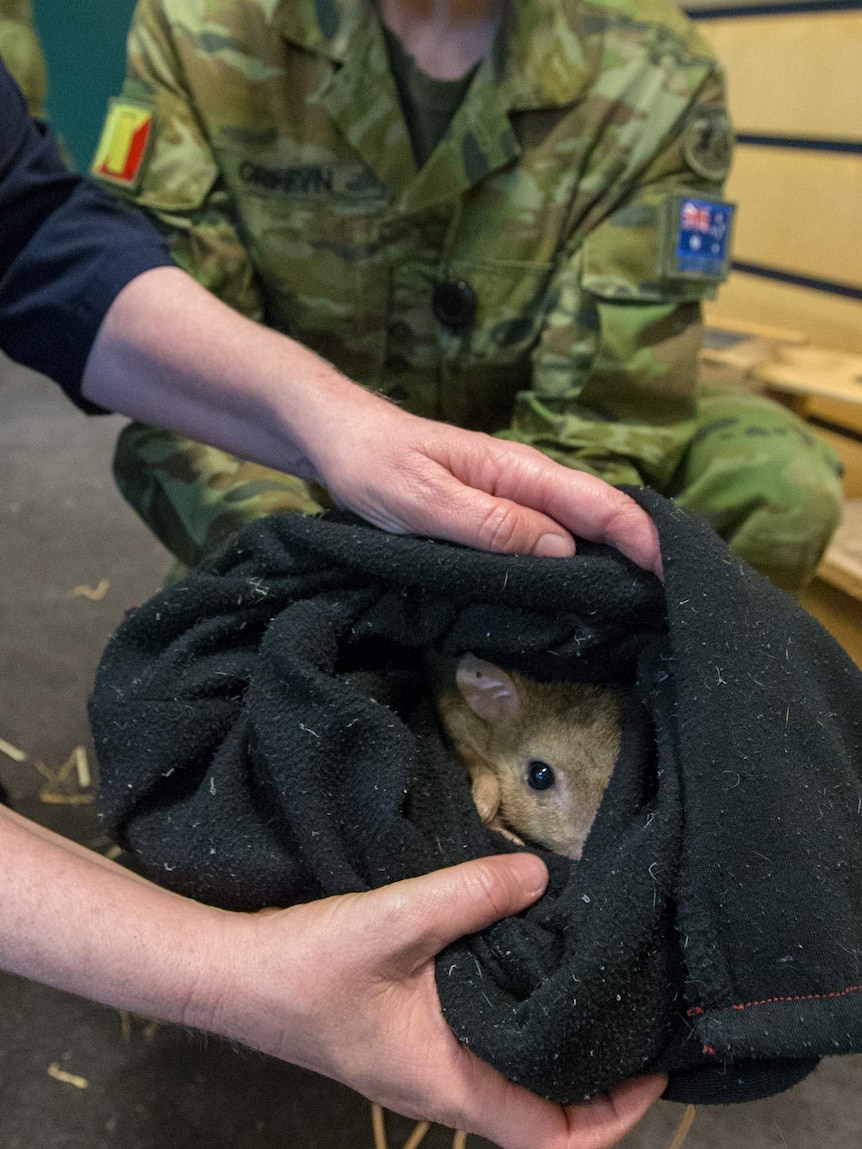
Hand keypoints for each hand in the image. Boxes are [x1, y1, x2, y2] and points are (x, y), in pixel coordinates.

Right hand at [201, 855, 666, 1148]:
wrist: (233, 974)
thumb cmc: (307, 966)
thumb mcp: (394, 922)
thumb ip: (471, 895)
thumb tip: (543, 876)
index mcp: (449, 1082)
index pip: (552, 1137)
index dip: (613, 1115)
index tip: (654, 1068)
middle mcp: (443, 1085)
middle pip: (540, 1107)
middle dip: (597, 1076)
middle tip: (636, 1013)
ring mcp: (422, 1063)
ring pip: (510, 1073)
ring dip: (555, 1042)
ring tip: (595, 984)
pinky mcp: (405, 1034)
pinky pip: (481, 1040)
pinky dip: (516, 1014)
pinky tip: (523, 959)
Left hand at [311, 402, 662, 577]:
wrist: (336, 438)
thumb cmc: (374, 464)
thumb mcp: (425, 500)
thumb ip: (490, 524)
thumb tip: (562, 550)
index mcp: (517, 471)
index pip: (598, 502)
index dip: (641, 537)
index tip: (672, 576)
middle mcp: (525, 481)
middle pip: (599, 515)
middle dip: (641, 552)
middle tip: (672, 603)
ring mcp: (511, 496)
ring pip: (576, 527)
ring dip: (612, 560)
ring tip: (642, 604)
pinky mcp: (494, 512)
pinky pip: (547, 535)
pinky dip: (574, 560)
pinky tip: (580, 588)